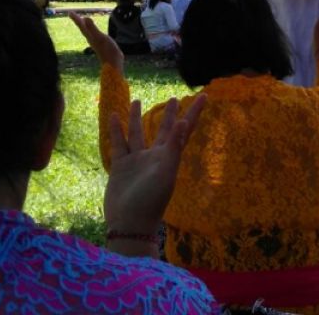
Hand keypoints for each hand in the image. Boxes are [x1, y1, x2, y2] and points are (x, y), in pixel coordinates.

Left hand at [70, 13, 123, 75]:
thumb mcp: (99, 37)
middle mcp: (91, 38)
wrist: (113, 62)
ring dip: (85, 25)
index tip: (70, 12)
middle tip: (72, 14)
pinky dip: (92, 30)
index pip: (81, 25)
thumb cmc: (107, 49)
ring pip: (88, 31)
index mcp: (89, 35)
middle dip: (78, 21)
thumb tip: (85, 17)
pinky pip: (94, 34)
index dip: (76, 18)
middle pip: (82, 28)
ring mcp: (96, 41)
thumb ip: (92, 28)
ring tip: (83, 21)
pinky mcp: (101, 44)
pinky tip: (94, 32)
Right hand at [103, 96, 206, 237]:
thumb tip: (184, 122)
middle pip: (164, 129)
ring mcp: (137, 161)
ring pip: (138, 133)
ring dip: (137, 118)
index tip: (205, 95)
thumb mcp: (166, 173)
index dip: (195, 113)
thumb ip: (174, 148)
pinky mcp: (120, 167)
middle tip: (174, 98)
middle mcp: (154, 156)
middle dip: (170, 114)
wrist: (129, 224)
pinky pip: (118, 144)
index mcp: (169, 156)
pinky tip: (114, 117)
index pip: (185, 129)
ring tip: (136, 100)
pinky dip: (116, 130)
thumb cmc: (151, 200)